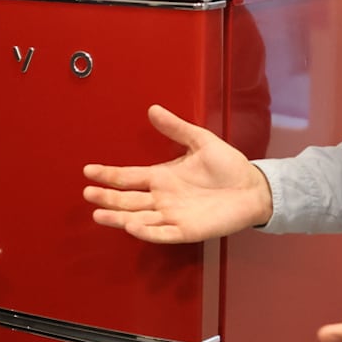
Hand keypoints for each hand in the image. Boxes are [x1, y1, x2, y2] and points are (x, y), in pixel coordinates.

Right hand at [83, 105, 272, 244]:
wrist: (253, 188)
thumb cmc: (229, 165)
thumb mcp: (201, 141)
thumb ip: (176, 128)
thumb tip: (153, 109)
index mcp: (162, 177)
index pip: (128, 177)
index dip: (108, 174)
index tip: (88, 171)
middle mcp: (162, 198)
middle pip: (127, 199)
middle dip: (106, 196)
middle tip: (87, 193)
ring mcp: (172, 215)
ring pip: (138, 218)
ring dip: (118, 217)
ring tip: (99, 213)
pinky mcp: (186, 230)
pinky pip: (162, 233)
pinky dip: (147, 231)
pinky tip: (132, 226)